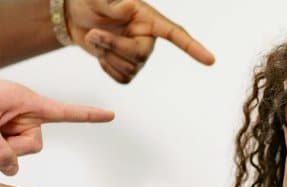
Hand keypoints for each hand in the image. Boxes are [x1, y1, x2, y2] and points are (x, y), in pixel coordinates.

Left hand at [0, 57, 113, 174]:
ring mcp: (11, 119)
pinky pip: (4, 148)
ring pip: (17, 150)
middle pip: (33, 145)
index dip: (88, 116)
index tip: (111, 115)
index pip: (65, 112)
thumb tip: (13, 171)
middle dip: (9, 151)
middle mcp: (24, 111)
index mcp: (27, 103)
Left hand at [67, 0, 214, 83]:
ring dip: (107, 56)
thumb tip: (129, 7)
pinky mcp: (128, 68)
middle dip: (115, 47)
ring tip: (96, 38)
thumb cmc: (89, 3)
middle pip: (141, 56)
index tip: (210, 61)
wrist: (76, 18)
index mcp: (148, 19)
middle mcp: (148, 38)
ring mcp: (139, 55)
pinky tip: (102, 54)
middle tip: (94, 34)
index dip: (193, 47)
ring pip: (130, 69)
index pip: (175, 34)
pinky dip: (107, 68)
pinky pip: (122, 79)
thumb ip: (112, 4)